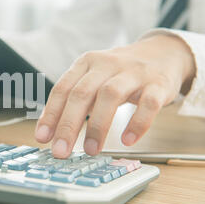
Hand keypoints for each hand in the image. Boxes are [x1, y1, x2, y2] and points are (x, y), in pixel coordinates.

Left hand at [35, 34, 195, 157]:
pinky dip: (137, 123)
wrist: (162, 53)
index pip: (62, 89)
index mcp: (86, 63)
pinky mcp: (158, 84)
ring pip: (110, 95)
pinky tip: (128, 140)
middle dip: (69, 125)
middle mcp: (107, 64)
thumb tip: (50, 131)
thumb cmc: (119, 73)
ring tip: (91, 149)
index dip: (50, 114)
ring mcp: (134, 73)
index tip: (43, 138)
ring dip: (98, 126)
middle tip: (61, 150)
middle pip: (82, 93)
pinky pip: (148, 104)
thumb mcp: (93, 78)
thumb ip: (73, 100)